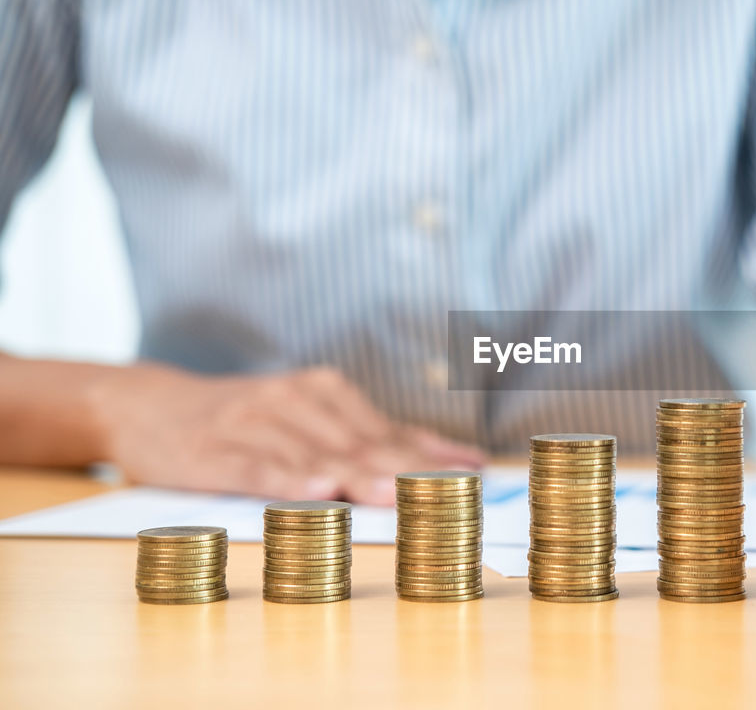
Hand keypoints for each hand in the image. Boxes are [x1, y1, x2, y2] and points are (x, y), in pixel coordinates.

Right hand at [88, 364, 484, 503]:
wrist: (147, 405)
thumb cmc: (244, 421)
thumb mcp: (305, 417)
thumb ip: (365, 439)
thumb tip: (447, 461)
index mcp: (324, 391)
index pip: (390, 428)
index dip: (434, 453)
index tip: (475, 475)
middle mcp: (294, 401)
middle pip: (361, 443)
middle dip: (406, 470)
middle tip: (445, 492)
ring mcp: (254, 424)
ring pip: (315, 455)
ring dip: (356, 477)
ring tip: (393, 496)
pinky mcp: (214, 452)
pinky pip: (257, 469)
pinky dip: (287, 481)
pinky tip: (314, 493)